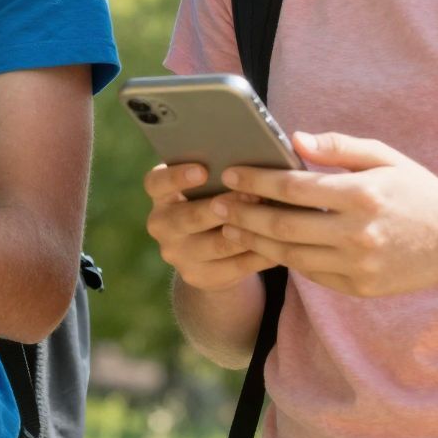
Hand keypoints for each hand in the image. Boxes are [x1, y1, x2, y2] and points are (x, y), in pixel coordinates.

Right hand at [144, 161, 277, 292]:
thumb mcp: (207, 186)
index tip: (202, 170)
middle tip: (254, 195)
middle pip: (190, 217)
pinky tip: (281, 243)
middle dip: (225, 206)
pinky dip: (261, 253)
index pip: (156, 183)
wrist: (209, 252)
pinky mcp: (199, 277)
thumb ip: (220, 173)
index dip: (177, 177)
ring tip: (275, 218)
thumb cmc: (214, 200)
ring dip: (248, 231)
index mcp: (161, 195)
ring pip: (218, 244)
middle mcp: (162, 225)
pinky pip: (236, 266)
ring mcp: (178, 255)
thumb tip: (253, 160)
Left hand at [215, 131, 437, 296]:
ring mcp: (359, 265)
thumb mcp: (384, 157)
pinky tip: (266, 245)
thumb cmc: (417, 190)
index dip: (257, 180)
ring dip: (256, 241)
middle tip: (216, 205)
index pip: (294, 187)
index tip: (230, 173)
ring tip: (230, 228)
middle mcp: (359, 233)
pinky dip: (285, 259)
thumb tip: (294, 138)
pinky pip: (311, 274)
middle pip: (283, 225)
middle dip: (243, 214)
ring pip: (291, 255)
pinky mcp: (360, 288)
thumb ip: (338, 147)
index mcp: (362, 194)